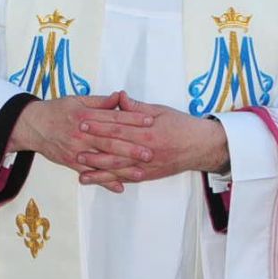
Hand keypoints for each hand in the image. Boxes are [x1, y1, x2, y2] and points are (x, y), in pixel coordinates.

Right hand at [7, 94, 155, 193]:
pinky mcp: (71, 162)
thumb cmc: (57, 110)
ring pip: (102, 160)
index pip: (113, 117)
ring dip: (122, 168)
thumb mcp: (77, 100)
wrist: (32, 125)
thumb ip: (100, 102)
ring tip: (141, 173)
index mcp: (86, 115)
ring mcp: (76, 149)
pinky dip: (104, 181)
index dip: (133, 119)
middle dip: (131, 148)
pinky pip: (91, 173)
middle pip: (110, 141)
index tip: (150, 121)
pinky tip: (120, 187)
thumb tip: (120, 97)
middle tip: (151, 153)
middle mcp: (82, 133)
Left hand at [75, 91, 228, 186]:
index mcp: (147, 131)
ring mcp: (148, 165)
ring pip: (119, 168)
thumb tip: (119, 97)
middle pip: (115, 148)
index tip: (82, 122)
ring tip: (80, 168)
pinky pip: (128, 179)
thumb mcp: (160, 111)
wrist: (203, 146)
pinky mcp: (150, 175)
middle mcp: (146, 150)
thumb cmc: (181, 125)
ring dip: (99, 168)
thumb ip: (137, 107)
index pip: (118, 128)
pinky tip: (98, 181)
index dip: (99, 125)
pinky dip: (112, 181)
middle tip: (74, 144)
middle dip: (93, 147)